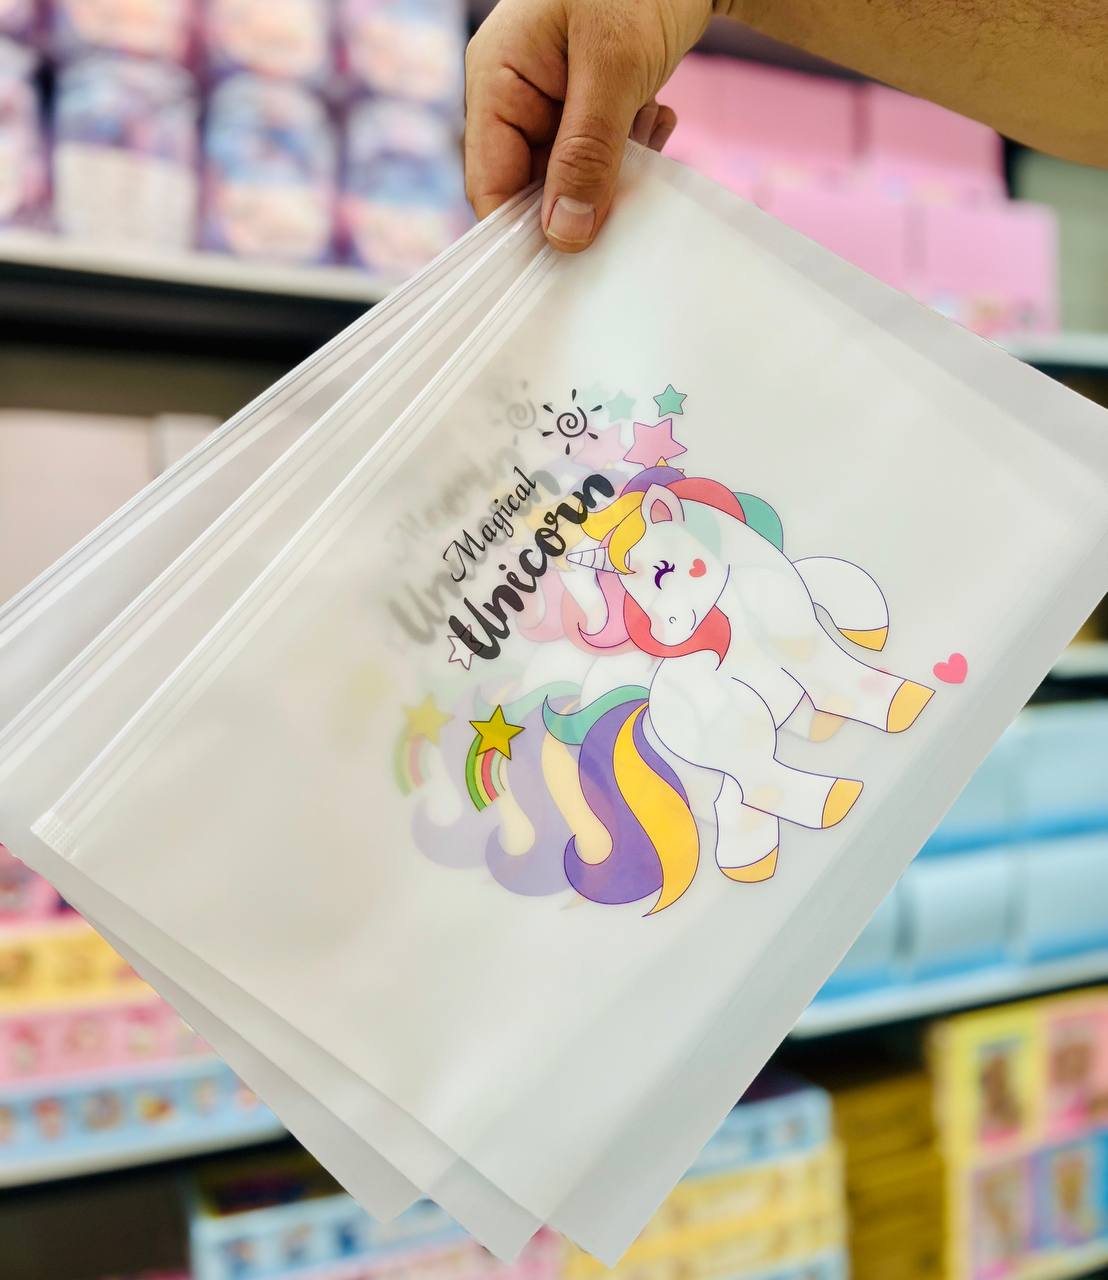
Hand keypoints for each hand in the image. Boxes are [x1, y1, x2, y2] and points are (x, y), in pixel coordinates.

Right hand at [465, 0, 715, 251]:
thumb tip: (564, 234)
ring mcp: (551, 97)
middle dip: (582, 198)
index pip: (490, 184)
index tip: (568, 262)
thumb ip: (586, 153)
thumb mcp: (613, 66)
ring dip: (616, 171)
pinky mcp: (587, 100)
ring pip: (572, 174)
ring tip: (648, 128)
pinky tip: (658, 115)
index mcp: (496, 79)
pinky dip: (633, 149)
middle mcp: (515, 94)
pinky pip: (600, 153)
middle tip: (628, 198)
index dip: (523, 232)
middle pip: (532, 186)